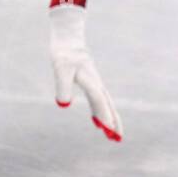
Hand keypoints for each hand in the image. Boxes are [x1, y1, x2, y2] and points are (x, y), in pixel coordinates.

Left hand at [49, 5, 122, 141]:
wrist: (68, 37)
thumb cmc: (63, 52)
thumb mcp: (60, 69)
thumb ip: (62, 86)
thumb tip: (64, 105)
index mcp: (91, 80)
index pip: (100, 102)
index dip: (104, 116)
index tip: (108, 131)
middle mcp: (96, 83)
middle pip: (108, 105)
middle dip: (113, 122)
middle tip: (117, 139)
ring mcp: (95, 82)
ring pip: (105, 104)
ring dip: (109, 119)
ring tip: (111, 136)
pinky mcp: (91, 81)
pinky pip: (99, 100)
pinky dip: (100, 112)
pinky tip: (96, 120)